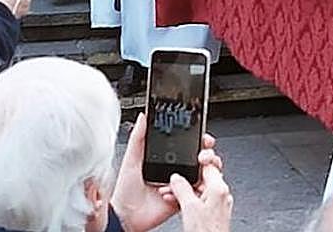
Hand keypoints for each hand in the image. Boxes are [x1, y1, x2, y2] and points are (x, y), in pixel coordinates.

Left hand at [110, 113, 221, 231]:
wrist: (124, 215)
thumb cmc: (126, 189)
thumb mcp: (131, 159)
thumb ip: (138, 137)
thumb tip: (143, 116)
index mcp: (168, 158)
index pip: (191, 145)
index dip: (201, 140)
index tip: (204, 137)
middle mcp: (178, 170)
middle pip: (203, 159)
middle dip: (208, 155)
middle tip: (203, 156)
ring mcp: (181, 185)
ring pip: (204, 177)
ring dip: (201, 175)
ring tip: (188, 177)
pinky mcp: (183, 201)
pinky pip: (194, 196)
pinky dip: (187, 193)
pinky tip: (170, 192)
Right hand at [169, 162, 232, 231]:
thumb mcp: (189, 208)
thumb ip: (182, 188)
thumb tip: (176, 177)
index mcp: (219, 188)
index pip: (209, 164)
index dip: (196, 159)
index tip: (186, 159)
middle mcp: (221, 194)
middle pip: (203, 177)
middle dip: (185, 177)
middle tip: (172, 179)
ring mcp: (218, 204)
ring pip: (199, 189)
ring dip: (183, 189)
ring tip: (168, 192)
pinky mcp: (213, 213)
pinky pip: (199, 200)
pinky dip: (187, 199)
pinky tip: (175, 201)